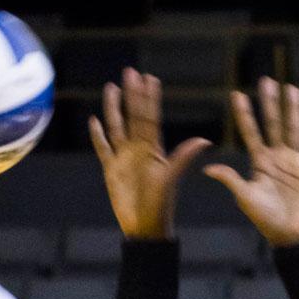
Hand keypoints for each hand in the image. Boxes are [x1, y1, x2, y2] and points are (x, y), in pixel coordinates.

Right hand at [89, 69, 209, 239]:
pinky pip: (103, 148)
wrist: (145, 227)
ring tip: (112, 87)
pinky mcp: (111, 170)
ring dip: (114, 108)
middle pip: (133, 116)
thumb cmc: (161, 205)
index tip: (150, 78)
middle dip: (132, 94)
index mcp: (153, 149)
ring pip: (117, 126)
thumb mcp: (171, 178)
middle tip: (131, 72)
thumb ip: (183, 157)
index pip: (149, 117)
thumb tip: (204, 140)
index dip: (149, 98)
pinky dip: (98, 135)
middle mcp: (138, 149)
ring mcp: (124, 158)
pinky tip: (94, 120)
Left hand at [204, 79, 298, 247]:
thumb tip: (207, 168)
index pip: (250, 132)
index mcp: (260, 163)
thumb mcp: (245, 198)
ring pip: (294, 129)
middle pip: (273, 124)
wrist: (291, 235)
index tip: (236, 94)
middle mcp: (277, 157)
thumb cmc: (266, 220)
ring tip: (291, 88)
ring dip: (293, 109)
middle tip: (265, 80)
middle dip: (269, 103)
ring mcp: (295, 161)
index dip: (244, 114)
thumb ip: (231, 180)